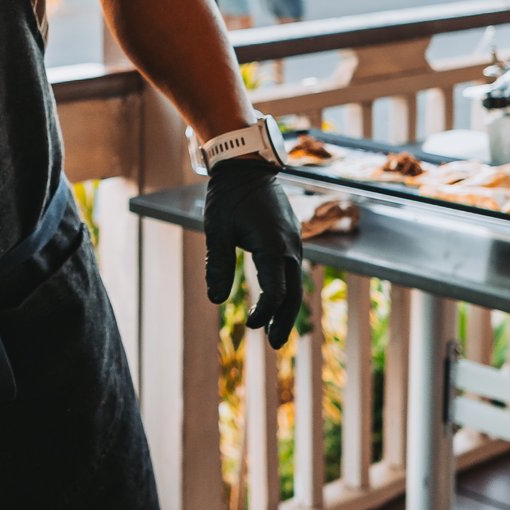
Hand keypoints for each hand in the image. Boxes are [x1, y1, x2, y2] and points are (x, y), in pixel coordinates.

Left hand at [203, 157, 304, 346]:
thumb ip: (218, 264)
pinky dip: (286, 289)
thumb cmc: (228, 196)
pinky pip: (292, 270)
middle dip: (284, 320)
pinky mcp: (290, 237)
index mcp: (274, 246)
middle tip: (275, 345)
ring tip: (274, 330)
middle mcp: (290, 246)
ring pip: (295, 282)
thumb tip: (214, 299)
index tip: (251, 325)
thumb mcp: (217, 230)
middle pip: (293, 293)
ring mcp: (294, 241)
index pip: (276, 291)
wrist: (247, 165)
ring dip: (286, 308)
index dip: (265, 312)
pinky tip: (276, 300)